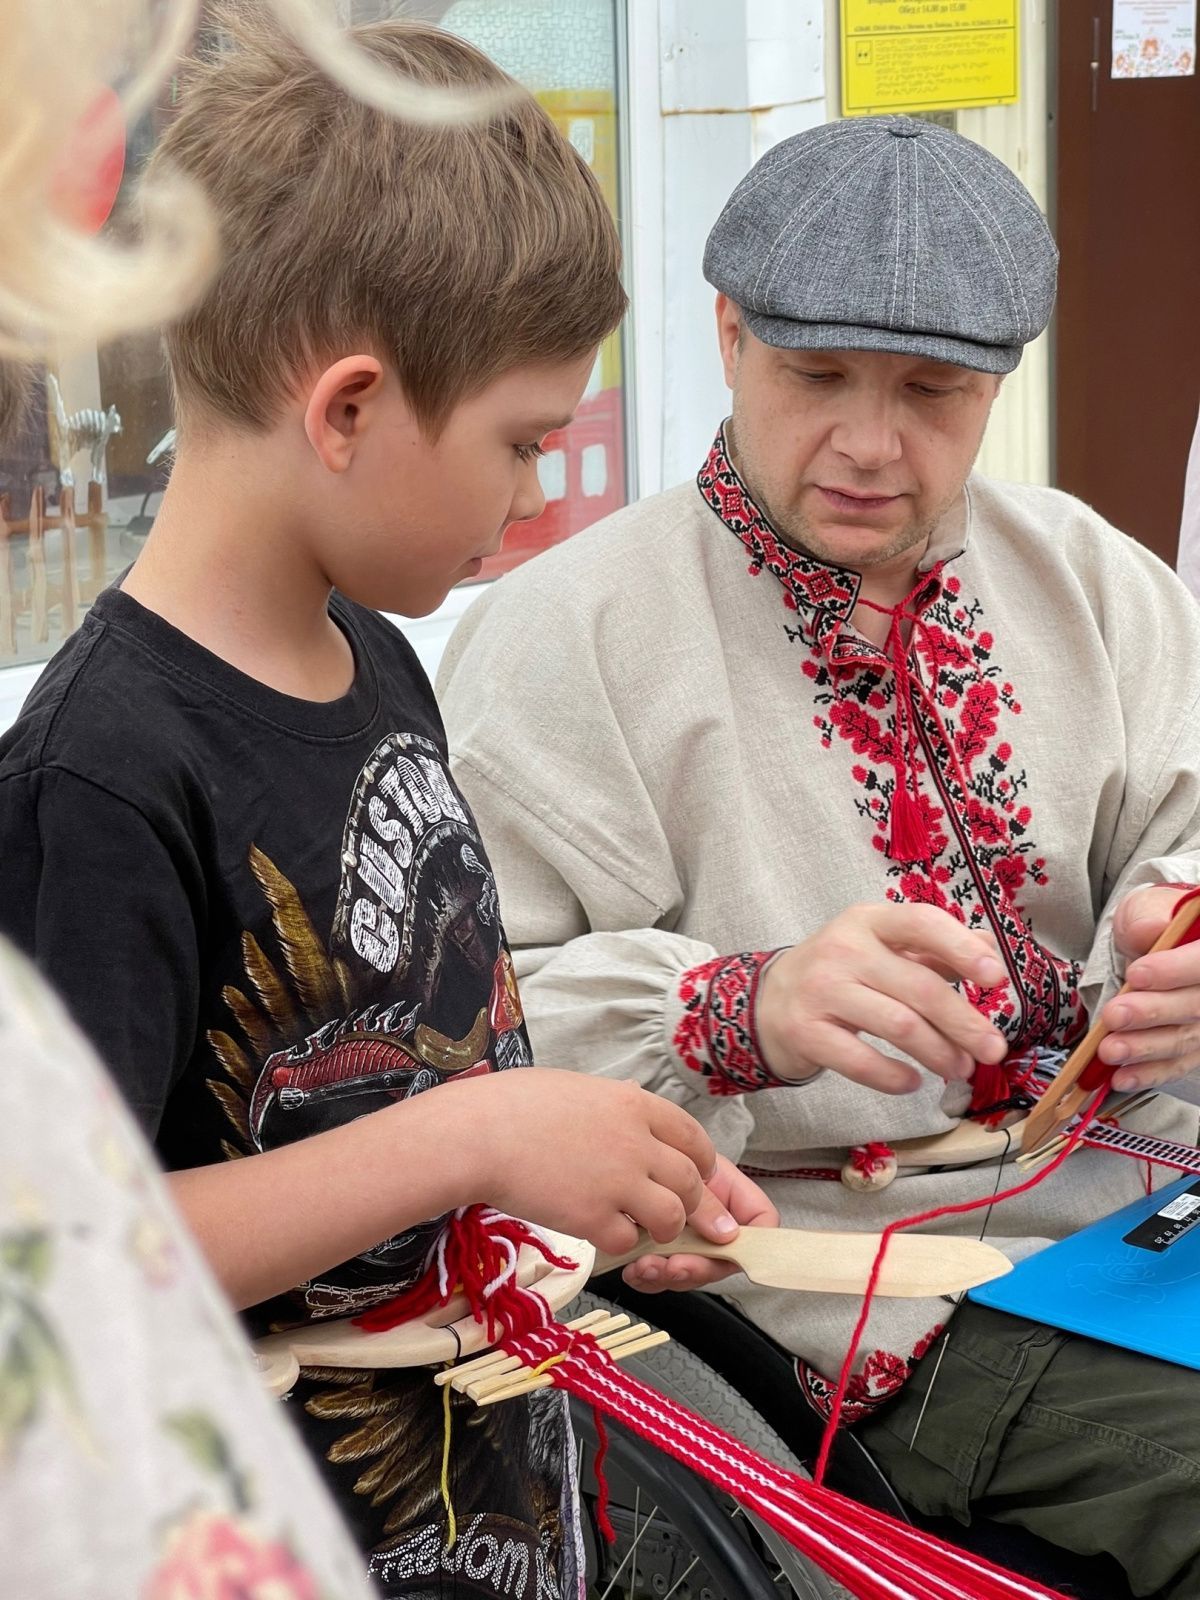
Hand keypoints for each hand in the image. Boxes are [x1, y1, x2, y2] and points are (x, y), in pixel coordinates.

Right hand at [451, 1068, 717, 1256]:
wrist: (477, 1133)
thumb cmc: (513, 1104)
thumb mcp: (577, 1087)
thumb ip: (614, 1102)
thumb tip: (632, 1099)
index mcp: (633, 1104)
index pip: (693, 1136)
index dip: (701, 1161)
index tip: (699, 1175)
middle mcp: (635, 1142)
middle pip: (691, 1180)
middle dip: (692, 1202)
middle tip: (678, 1212)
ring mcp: (616, 1181)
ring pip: (671, 1216)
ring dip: (664, 1227)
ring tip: (646, 1228)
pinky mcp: (592, 1217)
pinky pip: (629, 1240)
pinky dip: (621, 1241)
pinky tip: (601, 1231)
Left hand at [621, 1154, 777, 1293]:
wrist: (614, 1148)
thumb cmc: (650, 1147)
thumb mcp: (684, 1169)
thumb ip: (707, 1202)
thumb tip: (730, 1237)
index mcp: (729, 1193)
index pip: (763, 1221)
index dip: (758, 1244)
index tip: (733, 1258)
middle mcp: (711, 1220)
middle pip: (723, 1259)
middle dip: (697, 1267)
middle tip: (673, 1267)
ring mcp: (684, 1237)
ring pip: (689, 1270)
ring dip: (668, 1275)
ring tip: (645, 1266)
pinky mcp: (656, 1249)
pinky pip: (660, 1273)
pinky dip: (647, 1276)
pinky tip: (634, 1268)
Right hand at [756, 903, 1008, 1093]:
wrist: (766, 1001)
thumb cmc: (839, 973)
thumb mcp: (880, 948)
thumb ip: (933, 949)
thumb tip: (989, 948)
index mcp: (868, 921)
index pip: (922, 924)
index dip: (963, 949)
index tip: (997, 978)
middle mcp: (843, 949)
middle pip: (919, 987)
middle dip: (964, 1023)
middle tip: (994, 1050)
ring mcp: (821, 991)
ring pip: (898, 1026)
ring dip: (939, 1053)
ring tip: (959, 1069)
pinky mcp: (806, 1032)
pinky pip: (862, 1061)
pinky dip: (895, 1078)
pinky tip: (913, 1081)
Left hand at [1099, 885, 1199, 1090]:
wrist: (1152, 947)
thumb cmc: (1152, 924)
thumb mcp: (1145, 909)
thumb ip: (1147, 920)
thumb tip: (1149, 930)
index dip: (1175, 971)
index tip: (1137, 975)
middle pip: (1197, 1006)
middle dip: (1152, 1013)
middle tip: (1114, 1015)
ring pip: (1187, 1040)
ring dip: (1146, 1048)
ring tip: (1110, 1050)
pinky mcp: (1195, 1047)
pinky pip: (1178, 1064)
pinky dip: (1149, 1073)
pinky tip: (1123, 1077)